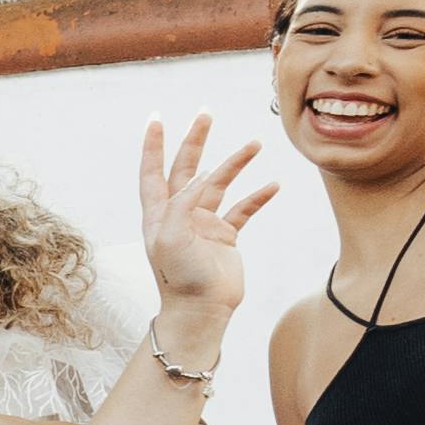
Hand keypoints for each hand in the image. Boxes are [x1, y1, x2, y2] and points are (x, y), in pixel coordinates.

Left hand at [133, 115, 277, 329]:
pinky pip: (243, 210)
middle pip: (186, 167)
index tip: (156, 118)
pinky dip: (256, 197)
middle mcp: (179, 213)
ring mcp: (203, 224)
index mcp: (158, 213)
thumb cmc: (178, 277)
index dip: (153, 145)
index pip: (152, 171)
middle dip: (195, 140)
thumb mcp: (170, 237)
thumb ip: (181, 203)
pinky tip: (272, 185)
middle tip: (206, 114)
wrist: (201, 310)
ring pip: (219, 184)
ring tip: (254, 144)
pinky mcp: (225, 236)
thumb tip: (200, 175)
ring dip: (235, 164)